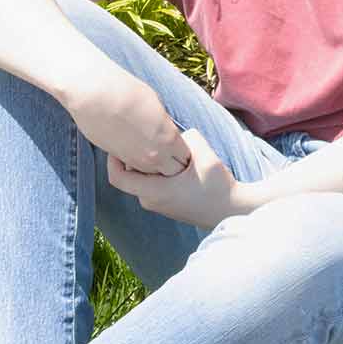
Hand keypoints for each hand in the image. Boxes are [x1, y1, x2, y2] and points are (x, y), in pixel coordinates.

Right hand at [62, 65, 190, 175]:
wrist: (94, 95)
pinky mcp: (118, 160)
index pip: (186, 157)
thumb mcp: (156, 106)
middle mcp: (154, 155)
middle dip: (172, 163)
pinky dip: (138, 164)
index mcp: (169, 139)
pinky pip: (135, 170)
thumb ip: (165, 126)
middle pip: (173, 172)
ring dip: (154, 166)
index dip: (182, 151)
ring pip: (153, 175)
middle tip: (165, 149)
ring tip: (148, 147)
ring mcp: (135, 161)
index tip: (177, 143)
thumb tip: (166, 132)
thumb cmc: (126, 91)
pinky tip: (133, 147)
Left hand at [107, 129, 246, 228]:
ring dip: (146, 162)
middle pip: (129, 174)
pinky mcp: (164, 203)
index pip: (118, 176)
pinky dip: (155, 171)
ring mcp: (157, 204)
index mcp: (154, 191)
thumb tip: (171, 133)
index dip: (112, 157)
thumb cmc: (217, 187)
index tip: (117, 141)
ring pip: (141, 178)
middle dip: (132, 155)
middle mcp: (150, 201)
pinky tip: (169, 160)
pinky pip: (150, 183)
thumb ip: (187, 138)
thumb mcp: (205, 156)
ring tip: (158, 147)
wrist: (231, 210)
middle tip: (140, 136)